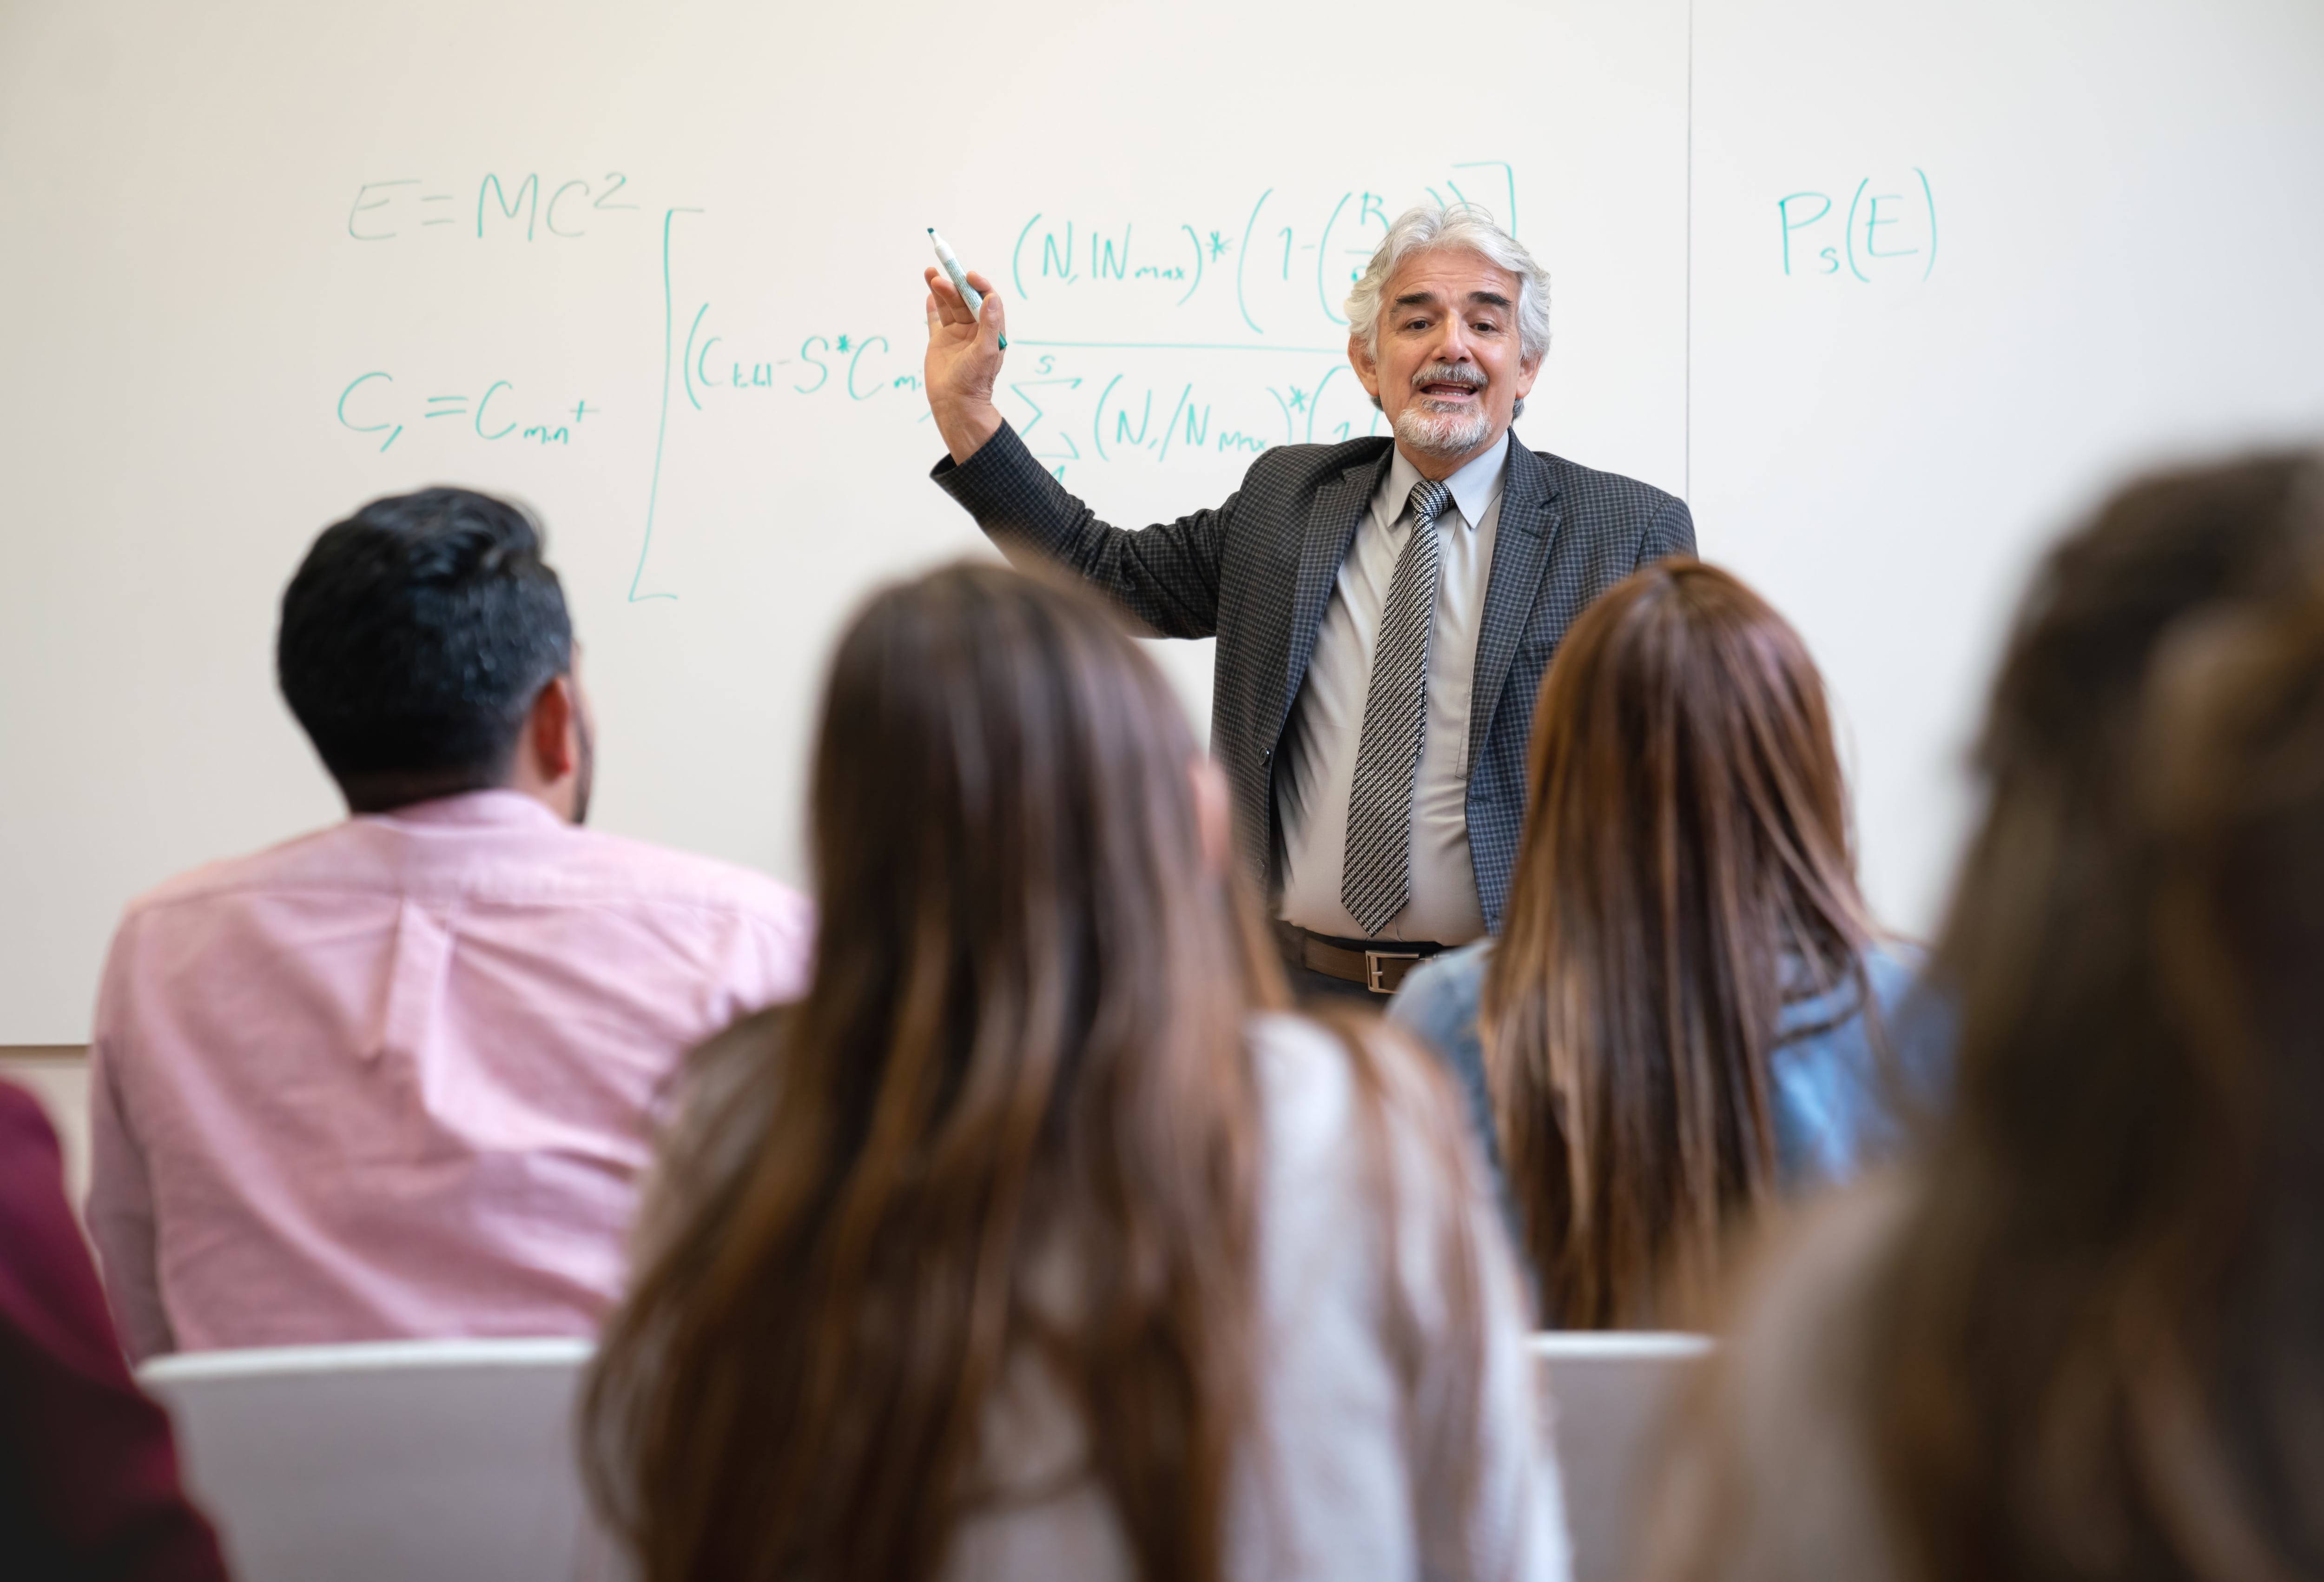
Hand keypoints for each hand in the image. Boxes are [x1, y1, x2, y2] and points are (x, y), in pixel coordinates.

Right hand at [923, 266, 1005, 463]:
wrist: (955, 404)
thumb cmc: (975, 381)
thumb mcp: (987, 351)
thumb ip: (990, 324)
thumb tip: (992, 297)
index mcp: (990, 330)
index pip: (986, 300)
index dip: (979, 285)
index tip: (969, 276)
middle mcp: (974, 329)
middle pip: (964, 299)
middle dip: (954, 285)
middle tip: (940, 276)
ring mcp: (956, 334)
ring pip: (949, 305)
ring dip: (941, 289)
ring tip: (930, 274)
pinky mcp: (940, 341)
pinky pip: (936, 319)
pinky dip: (933, 306)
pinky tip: (930, 293)